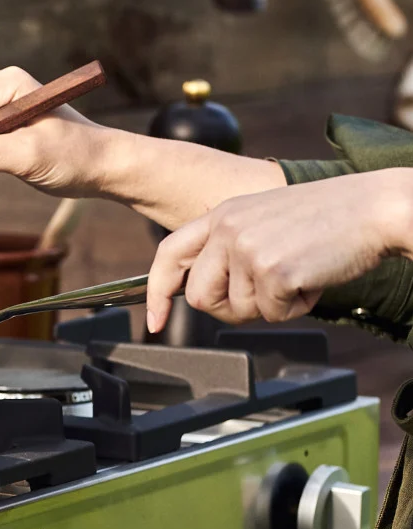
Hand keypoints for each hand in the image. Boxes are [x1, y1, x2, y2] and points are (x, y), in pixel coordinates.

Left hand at [146, 170, 412, 333]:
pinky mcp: (274, 271)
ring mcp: (248, 250)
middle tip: (266, 295)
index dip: (157, 291)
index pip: (170, 254)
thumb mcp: (265, 219)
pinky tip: (314, 279)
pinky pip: (274, 315)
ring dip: (271, 305)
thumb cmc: (329, 217)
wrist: (375, 208)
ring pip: (239, 310)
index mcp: (223, 214)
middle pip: (200, 297)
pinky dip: (297, 307)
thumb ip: (232, 248)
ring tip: (299, 273)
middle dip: (230, 308)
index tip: (154, 320)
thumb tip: (207, 293)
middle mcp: (228, 229)